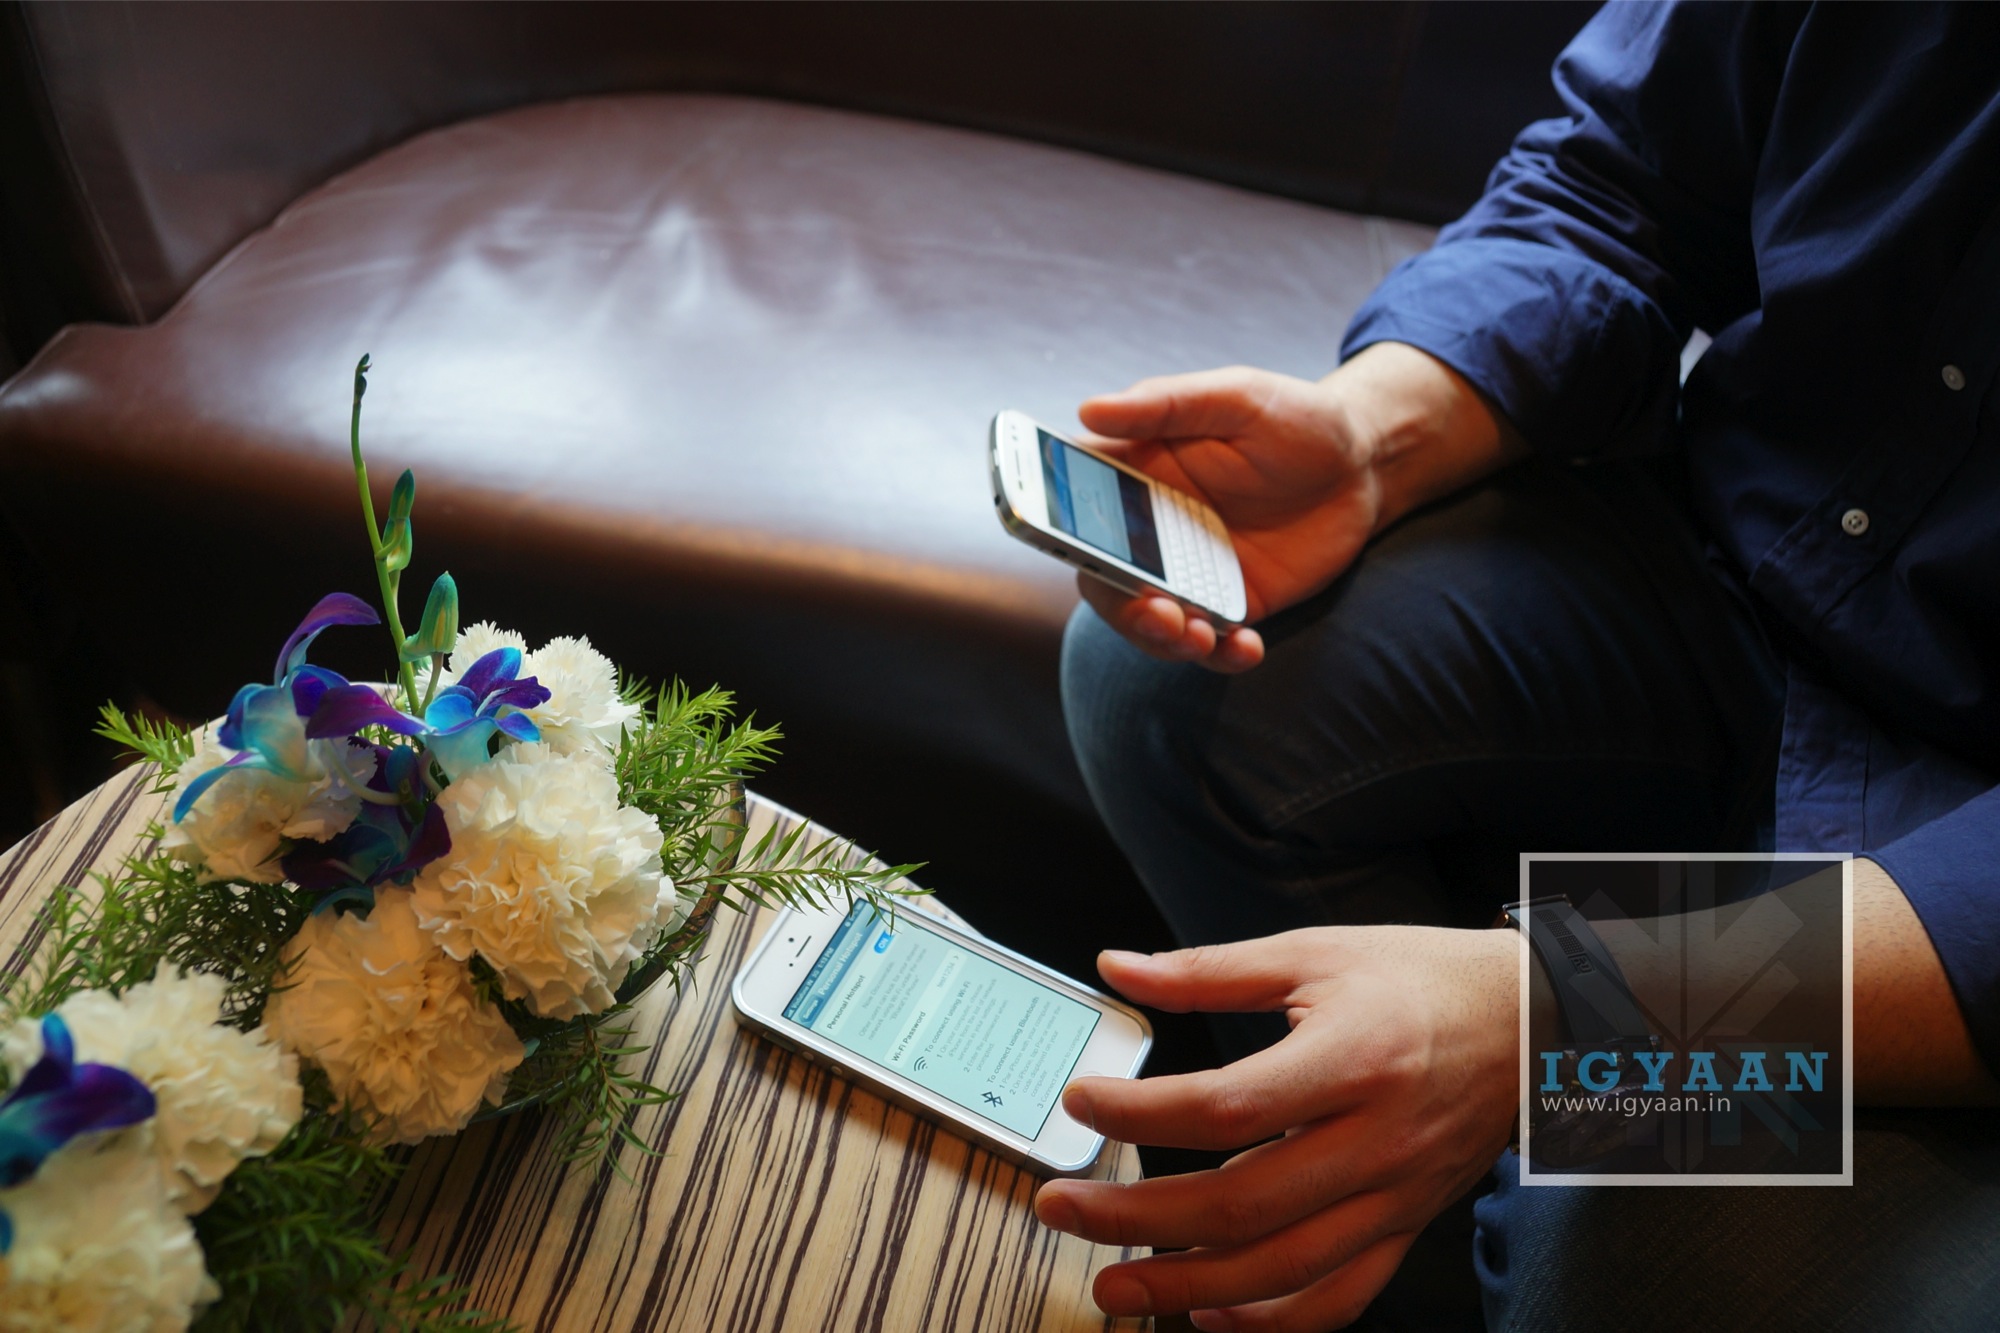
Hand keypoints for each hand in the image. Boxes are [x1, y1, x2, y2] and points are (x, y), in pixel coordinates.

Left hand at [1035, 928, 1520, 1331]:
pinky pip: (1337, 1298)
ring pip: (1282, 1269)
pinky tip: (1209, 1316)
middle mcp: (1375, 1141)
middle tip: (1062, 1206)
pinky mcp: (1404, 1227)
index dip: (1141, 1115)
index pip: (1226, 1107)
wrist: (1536, 1023)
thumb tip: (1117, 967)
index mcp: (1352, 1059)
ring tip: (1112, 1287)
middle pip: (1241, 1203)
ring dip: (1186, 1288)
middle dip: (1137, 1218)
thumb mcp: (1315, 953)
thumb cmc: (1423, 980)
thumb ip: (1209, 970)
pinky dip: (1269, 1322)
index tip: (1082, 1102)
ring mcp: (1393, 1197)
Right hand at [1074, 343, 1518, 671]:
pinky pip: (1211, 641)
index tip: (1052, 539)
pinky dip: (1220, 655)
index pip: (1073, 501)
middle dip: (1121, 604)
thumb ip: (1164, 404)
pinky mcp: (1233, 603)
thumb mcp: (1234, 396)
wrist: (1366, 465)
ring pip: (1150, 619)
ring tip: (1196, 636)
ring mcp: (1190, 570)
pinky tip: (1245, 647)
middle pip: (1106, 577)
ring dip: (1162, 639)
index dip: (1048, 522)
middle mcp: (1152, 528)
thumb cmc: (1294, 417)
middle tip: (1156, 610)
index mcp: (1136, 472)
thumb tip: (1087, 408)